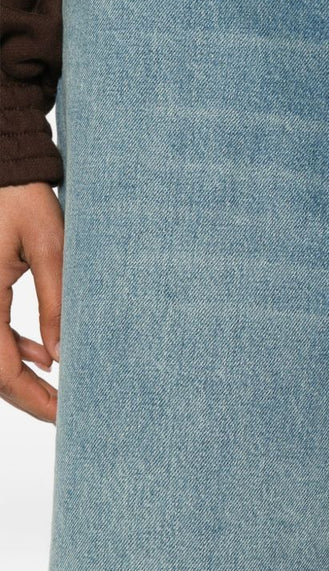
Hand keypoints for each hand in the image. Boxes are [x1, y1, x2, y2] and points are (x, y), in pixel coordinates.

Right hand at [0, 181, 62, 422]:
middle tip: (65, 411)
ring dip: (20, 373)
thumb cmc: (23, 198)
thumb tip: (61, 356)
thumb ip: (55, 302)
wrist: (4, 169)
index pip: (0, 368)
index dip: (32, 397)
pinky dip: (12, 347)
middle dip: (27, 394)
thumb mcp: (51, 247)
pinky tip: (42, 352)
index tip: (63, 415)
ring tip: (60, 387)